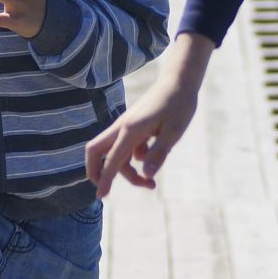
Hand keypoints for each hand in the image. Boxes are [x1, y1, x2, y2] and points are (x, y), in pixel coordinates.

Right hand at [84, 33, 213, 197]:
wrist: (180, 81)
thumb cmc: (179, 105)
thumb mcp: (173, 132)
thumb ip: (159, 154)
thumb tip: (146, 175)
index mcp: (130, 130)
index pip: (112, 160)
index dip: (105, 180)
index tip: (101, 197)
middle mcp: (122, 127)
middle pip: (96, 152)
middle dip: (97, 172)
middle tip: (109, 191)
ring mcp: (126, 126)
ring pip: (114, 153)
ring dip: (126, 171)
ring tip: (151, 183)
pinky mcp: (133, 126)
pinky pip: (126, 147)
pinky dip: (134, 158)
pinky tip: (157, 153)